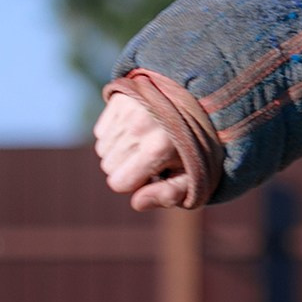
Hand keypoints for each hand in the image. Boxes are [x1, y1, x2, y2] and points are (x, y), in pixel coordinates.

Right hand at [95, 91, 193, 211]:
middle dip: (126, 168)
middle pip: (107, 166)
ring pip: (102, 149)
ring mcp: (127, 109)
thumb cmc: (194, 149)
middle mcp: (139, 126)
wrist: (201, 108)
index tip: (153, 174)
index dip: (135, 183)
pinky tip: (136, 131)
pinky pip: (101, 131)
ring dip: (120, 152)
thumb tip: (137, 203)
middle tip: (150, 158)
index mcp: (158, 148)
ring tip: (145, 144)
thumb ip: (168, 194)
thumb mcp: (192, 176)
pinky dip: (115, 135)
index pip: (118, 183)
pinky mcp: (119, 98)